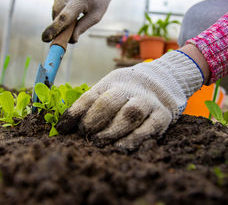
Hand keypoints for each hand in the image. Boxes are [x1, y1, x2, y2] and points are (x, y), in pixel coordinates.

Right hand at [42, 0, 115, 42]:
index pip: (65, 16)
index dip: (55, 28)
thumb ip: (82, 28)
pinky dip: (61, 3)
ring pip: (55, 5)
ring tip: (74, 9)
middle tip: (68, 27)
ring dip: (61, 12)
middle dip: (59, 22)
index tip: (45, 38)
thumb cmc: (99, 2)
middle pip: (57, 12)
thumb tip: (70, 40)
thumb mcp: (95, 17)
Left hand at [56, 50, 203, 150]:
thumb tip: (65, 127)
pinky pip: (148, 128)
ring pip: (130, 114)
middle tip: (84, 134)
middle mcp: (131, 89)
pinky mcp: (163, 116)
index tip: (62, 128)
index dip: (75, 113)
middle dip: (94, 120)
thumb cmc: (129, 90)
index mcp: (113, 82)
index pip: (91, 96)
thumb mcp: (110, 88)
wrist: (165, 80)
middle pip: (110, 102)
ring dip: (112, 131)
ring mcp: (148, 102)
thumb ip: (92, 104)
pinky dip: (133, 140)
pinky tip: (120, 148)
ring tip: (98, 142)